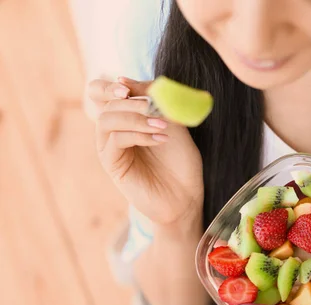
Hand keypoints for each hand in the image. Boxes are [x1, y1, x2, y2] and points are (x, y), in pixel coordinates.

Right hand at [88, 77, 203, 228]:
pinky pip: (115, 140)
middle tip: (151, 105)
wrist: (185, 195)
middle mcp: (112, 130)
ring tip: (162, 125)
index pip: (100, 92)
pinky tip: (159, 139)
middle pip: (102, 102)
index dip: (108, 86)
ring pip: (107, 119)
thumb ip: (153, 100)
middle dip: (128, 100)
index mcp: (124, 117)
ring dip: (136, 117)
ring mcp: (110, 148)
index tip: (127, 87)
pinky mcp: (112, 164)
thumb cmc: (180, 160)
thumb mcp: (172, 122)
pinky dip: (138, 135)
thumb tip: (124, 80)